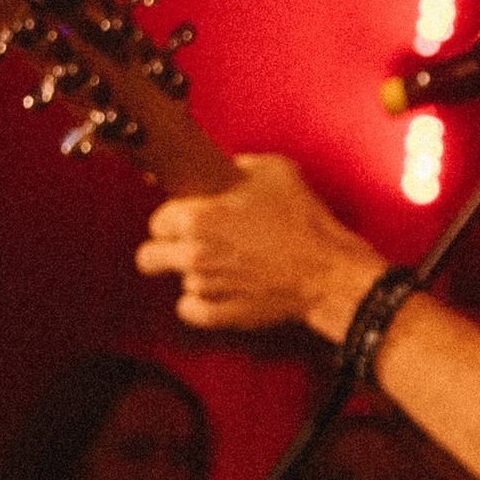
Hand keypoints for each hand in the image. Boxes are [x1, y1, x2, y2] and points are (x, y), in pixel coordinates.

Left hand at [138, 155, 383, 341]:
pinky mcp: (223, 314)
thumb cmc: (304, 220)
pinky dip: (199, 305)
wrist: (330, 270)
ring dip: (195, 276)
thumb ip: (240, 165)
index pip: (157, 221)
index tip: (187, 219)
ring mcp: (207, 286)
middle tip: (187, 247)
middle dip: (165, 251)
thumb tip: (226, 168)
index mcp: (198, 217)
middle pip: (149, 258)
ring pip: (179, 282)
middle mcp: (194, 253)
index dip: (172, 218)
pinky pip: (191, 312)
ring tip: (226, 267)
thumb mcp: (276, 172)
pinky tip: (216, 293)